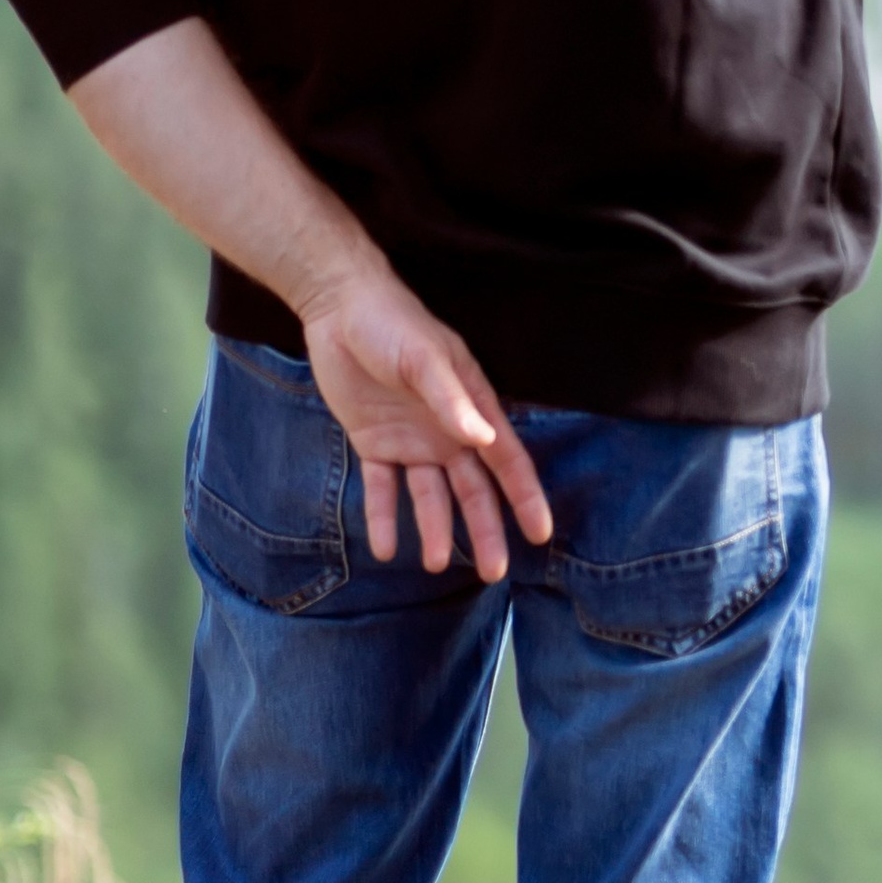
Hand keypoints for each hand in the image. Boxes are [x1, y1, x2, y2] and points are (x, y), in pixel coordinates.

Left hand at [299, 263, 553, 579]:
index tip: (541, 534)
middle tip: (493, 574)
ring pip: (430, 497)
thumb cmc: (394, 324)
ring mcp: (412, 440)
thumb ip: (452, 399)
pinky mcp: (375, 443)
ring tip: (433, 565)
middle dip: (485, 532)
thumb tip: (484, 439)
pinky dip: (383, 518)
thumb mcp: (424, 358)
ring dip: (434, 530)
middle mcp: (448, 432)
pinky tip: (385, 549)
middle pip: (472, 491)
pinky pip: (382, 489)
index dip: (525, 498)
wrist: (340, 308)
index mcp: (472, 408)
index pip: (506, 462)